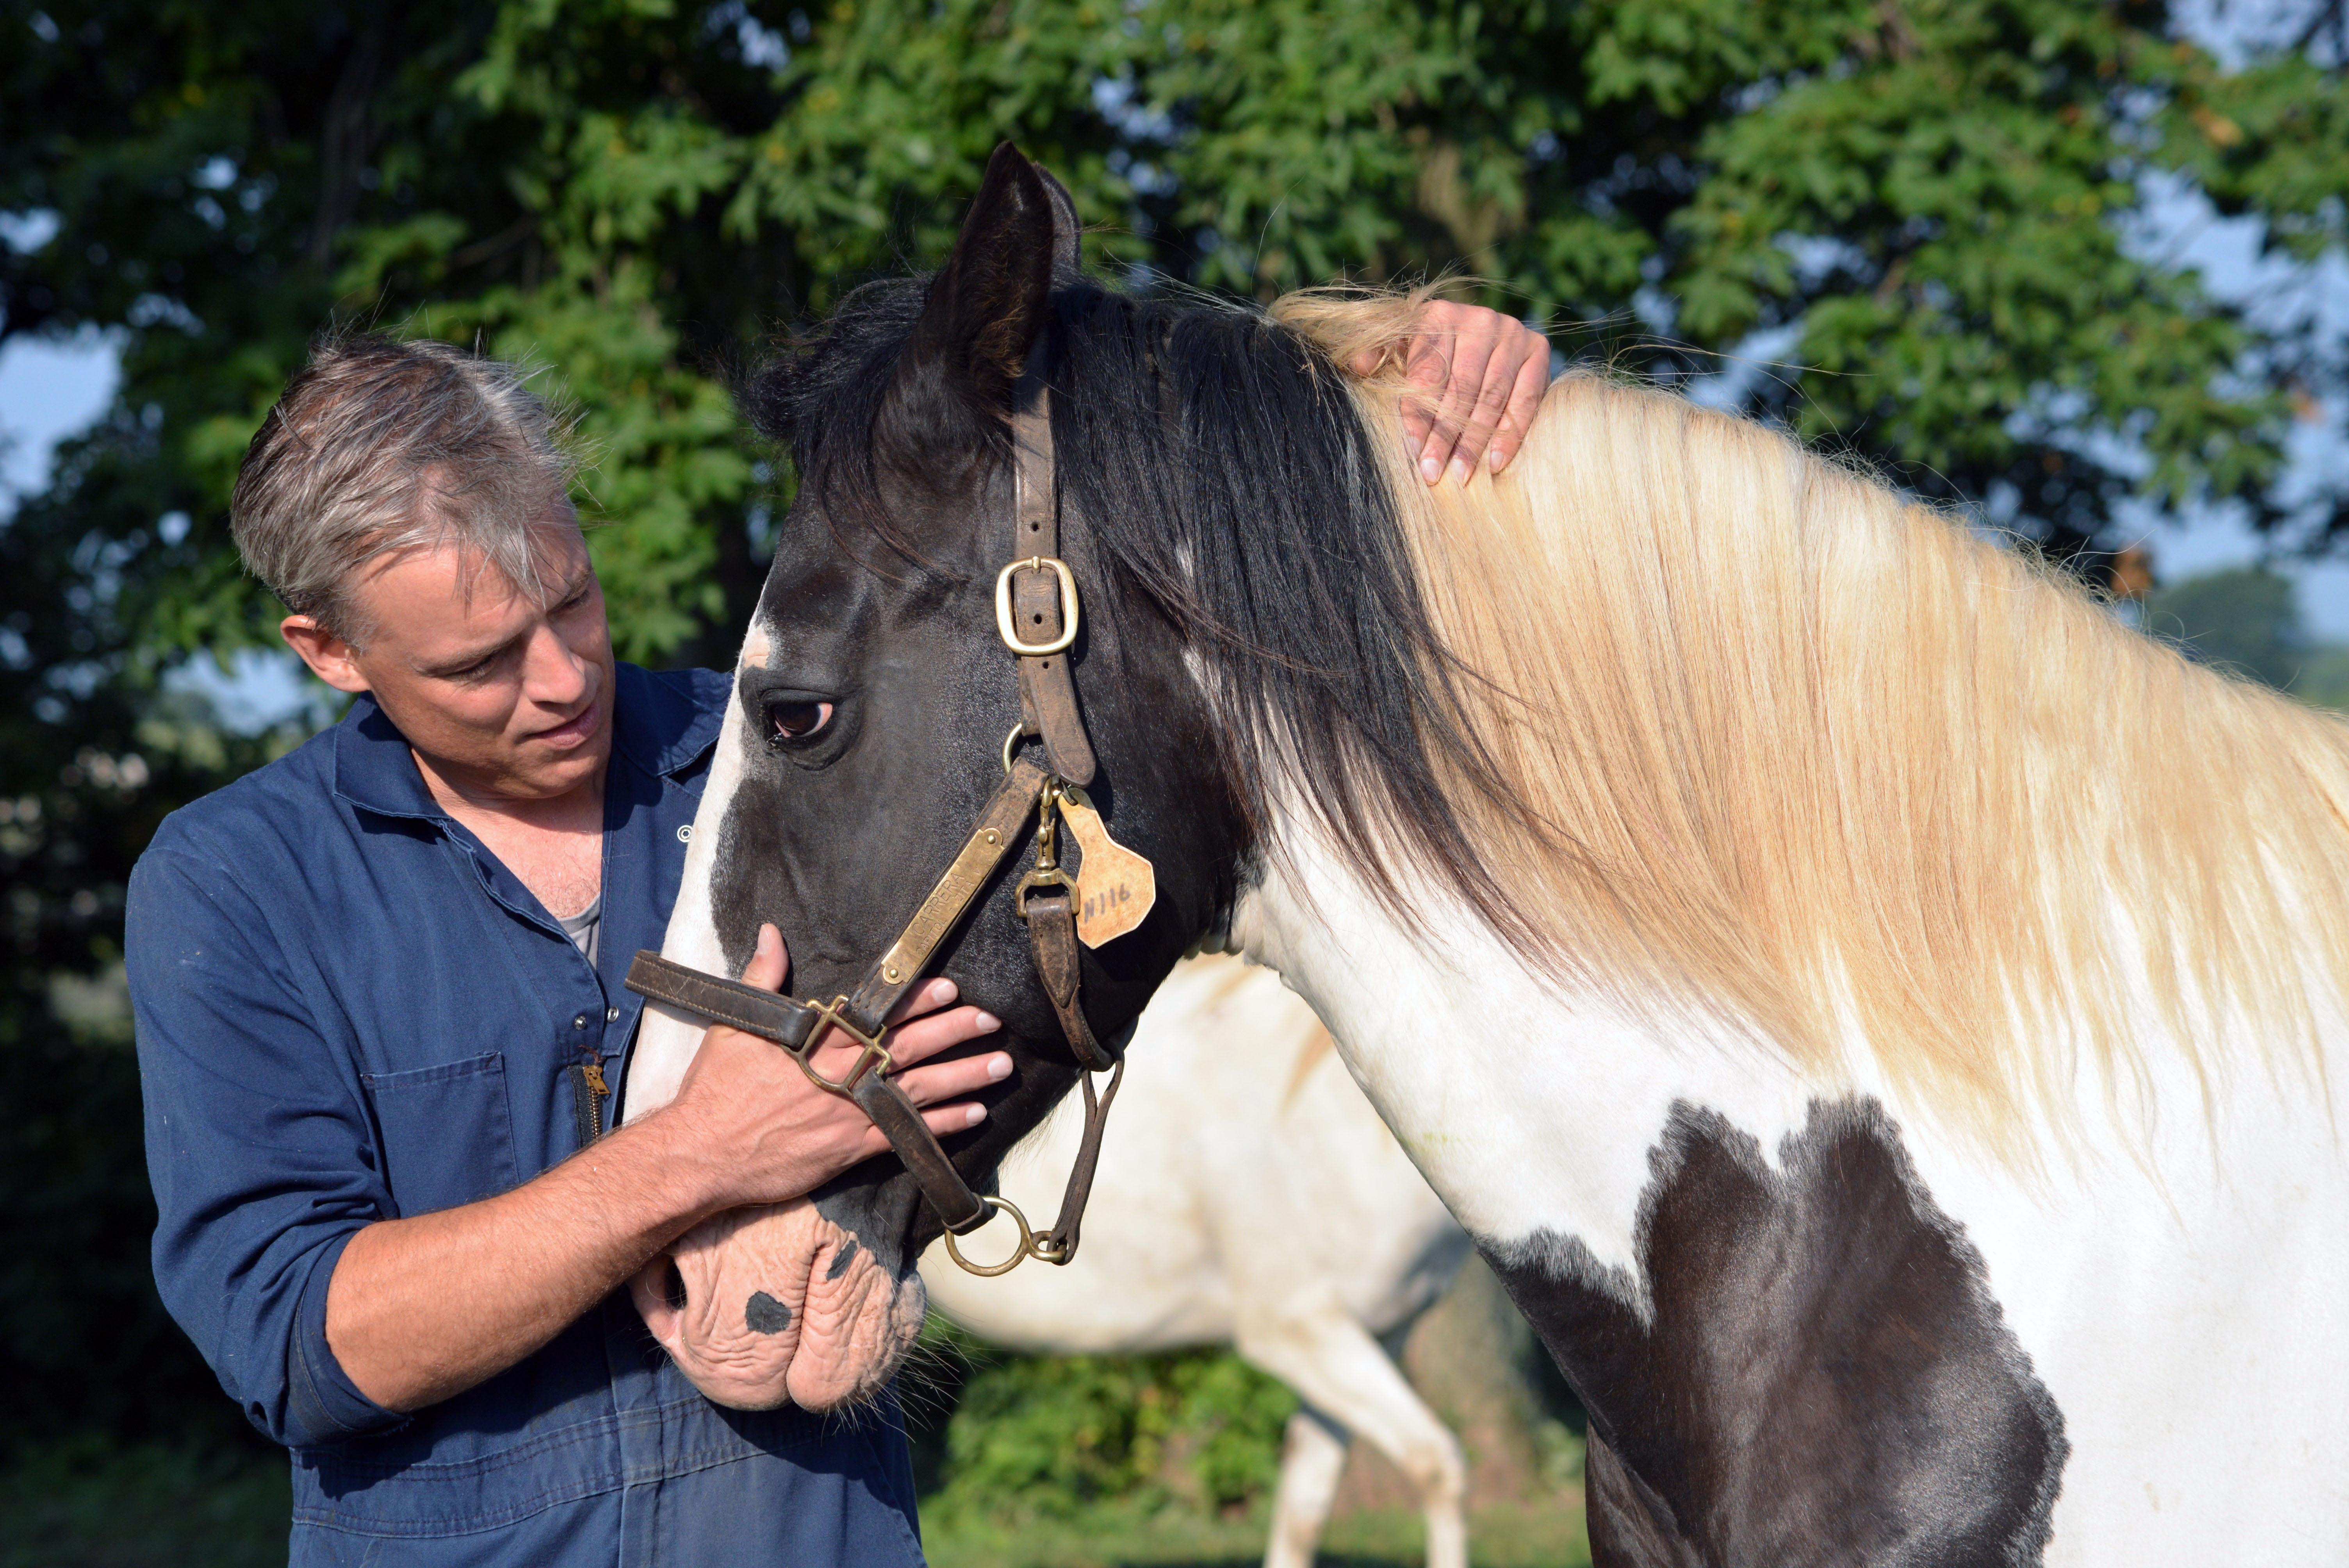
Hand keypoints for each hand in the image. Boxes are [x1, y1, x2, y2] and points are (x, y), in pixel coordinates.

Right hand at [660, 923, 1008, 1213]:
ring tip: (1002, 1064)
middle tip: (992, 1019)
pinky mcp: (850, 1149)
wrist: (700, 1152)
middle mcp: (841, 1074)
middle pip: (909, 1048)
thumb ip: (763, 978)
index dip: (916, 1001)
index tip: (950, 989)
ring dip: (964, 1076)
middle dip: (954, 1032)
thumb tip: (772, 933)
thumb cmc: (714, 1089)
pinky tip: (974, 1114)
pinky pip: (907, 1135)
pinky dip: (942, 1125)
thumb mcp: (735, 1027)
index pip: (877, 1014)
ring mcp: (849, 1113)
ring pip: (919, 1090)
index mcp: (816, 1041)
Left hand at [1354, 300, 1550, 484]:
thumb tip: (1357, 364)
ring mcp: (1511, 333)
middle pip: (1461, 390)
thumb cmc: (1425, 347)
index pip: (1429, 376)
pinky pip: (1525, 399)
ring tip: (1461, 476)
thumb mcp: (1397, 343)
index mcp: (1438, 317)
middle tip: (1434, 475)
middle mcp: (1478, 320)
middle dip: (1445, 436)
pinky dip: (1511, 433)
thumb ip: (1378, 352)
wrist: (1476, 329)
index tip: (1413, 454)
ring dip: (1475, 442)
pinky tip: (1496, 463)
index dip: (1420, 417)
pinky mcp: (1536, 349)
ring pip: (1491, 397)